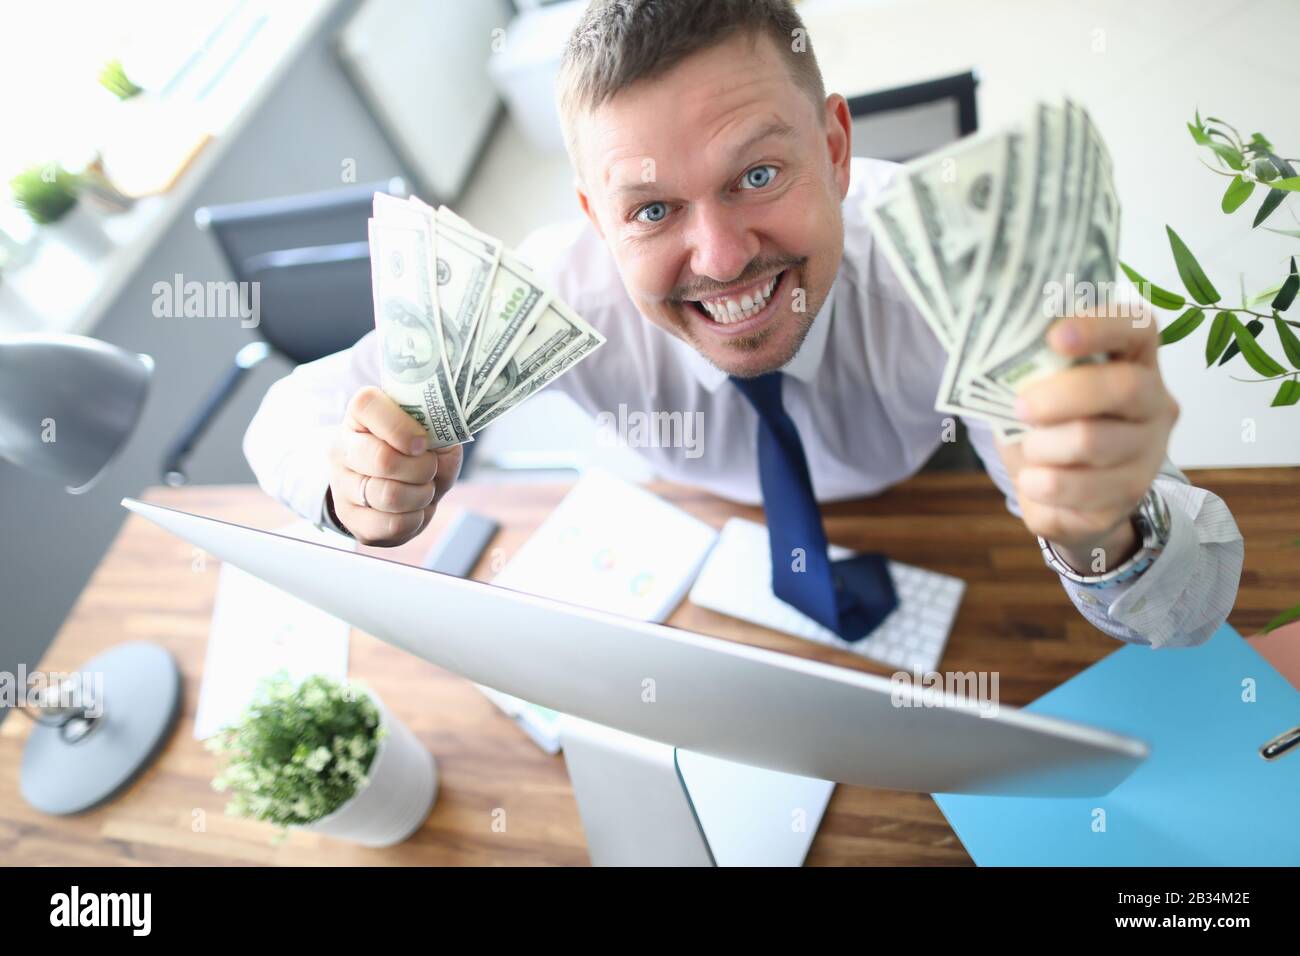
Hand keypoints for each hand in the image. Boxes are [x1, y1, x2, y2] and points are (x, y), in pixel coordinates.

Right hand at [327, 386, 461, 545]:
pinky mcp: (350, 519)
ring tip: (425, 490)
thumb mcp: (433, 435)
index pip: (367, 406)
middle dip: (422, 468)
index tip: (422, 443)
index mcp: (360, 415)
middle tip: (430, 469)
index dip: (402, 427)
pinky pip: (391, 524)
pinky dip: (416, 519)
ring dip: (422, 496)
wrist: (396, 486)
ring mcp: (341, 485)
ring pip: (389, 496)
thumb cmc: (417, 453)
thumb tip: (443, 445)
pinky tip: (415, 510)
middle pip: (382, 459)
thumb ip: (441, 434)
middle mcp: (342, 447)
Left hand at [996, 309, 1178, 572]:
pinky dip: (1042, 484)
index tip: (1055, 336)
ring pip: (1094, 441)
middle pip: (1124, 387)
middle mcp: (1154, 404)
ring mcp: (1149, 453)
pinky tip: (1033, 481)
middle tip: (1021, 407)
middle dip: (1062, 394)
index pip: (1138, 328)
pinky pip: (1080, 490)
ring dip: (1043, 445)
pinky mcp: (1130, 496)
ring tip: (1028, 449)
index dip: (1101, 327)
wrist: (1057, 492)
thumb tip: (998, 358)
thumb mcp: (1037, 390)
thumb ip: (1033, 370)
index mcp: (1134, 362)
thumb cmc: (1047, 425)